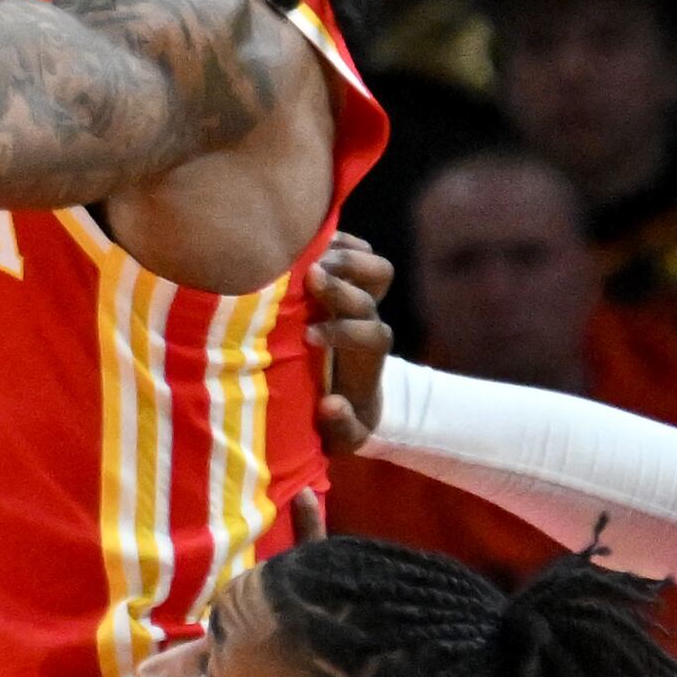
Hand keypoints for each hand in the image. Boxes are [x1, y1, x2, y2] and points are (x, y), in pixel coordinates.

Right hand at [305, 232, 393, 453]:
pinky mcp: (348, 278)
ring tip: (304, 255)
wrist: (352, 394)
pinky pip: (358, 248)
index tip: (309, 338)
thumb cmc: (341, 418)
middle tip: (306, 280)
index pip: (371, 333)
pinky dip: (338, 240)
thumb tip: (331, 403)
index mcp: (370, 355)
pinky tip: (308, 241)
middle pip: (369, 294)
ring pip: (372, 265)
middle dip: (340, 287)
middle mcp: (369, 321)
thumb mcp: (344, 437)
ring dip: (341, 257)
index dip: (344, 331)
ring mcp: (361, 296)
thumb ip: (341, 426)